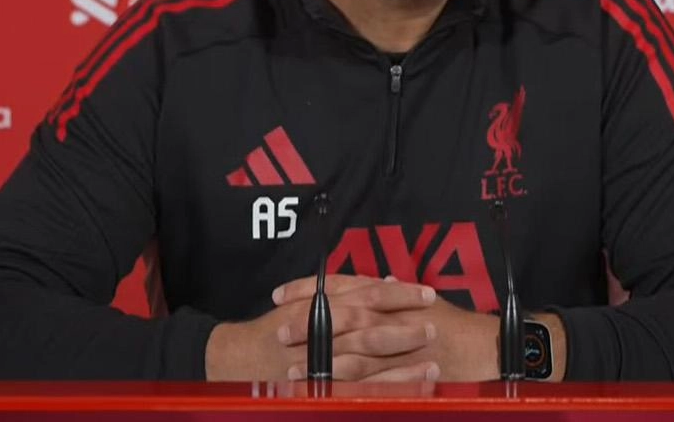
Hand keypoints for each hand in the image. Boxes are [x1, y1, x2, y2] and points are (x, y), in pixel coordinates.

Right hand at [205, 274, 439, 381]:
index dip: (400, 294)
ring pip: (368, 359)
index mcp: (323, 303)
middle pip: (371, 325)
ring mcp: (321, 359)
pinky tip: (408, 389)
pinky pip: (357, 388)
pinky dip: (384, 388)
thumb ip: (340, 293)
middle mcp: (322, 328)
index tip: (426, 293)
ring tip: (433, 362)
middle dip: (405, 326)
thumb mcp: (304, 301)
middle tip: (434, 325)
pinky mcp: (320, 384)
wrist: (239, 359)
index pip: (368, 294)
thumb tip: (383, 284)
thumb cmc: (275, 329)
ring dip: (402, 361)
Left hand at [274, 275, 500, 381]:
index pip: (344, 286)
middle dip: (308, 323)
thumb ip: (401, 294)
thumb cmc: (460, 326)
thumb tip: (384, 282)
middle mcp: (393, 314)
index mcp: (394, 295)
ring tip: (292, 365)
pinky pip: (373, 377)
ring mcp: (400, 343)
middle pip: (342, 315)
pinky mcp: (407, 370)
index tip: (281, 294)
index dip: (310, 289)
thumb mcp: (428, 302)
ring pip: (352, 348)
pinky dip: (346, 382)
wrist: (490, 348)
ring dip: (319, 356)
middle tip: (278, 331)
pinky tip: (324, 388)